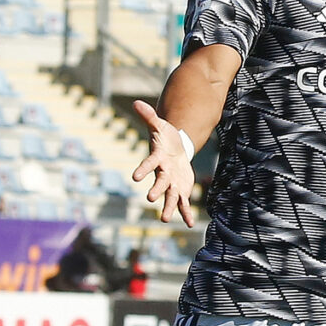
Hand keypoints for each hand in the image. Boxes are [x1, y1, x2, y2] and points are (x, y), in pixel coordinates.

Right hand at [131, 100, 195, 226]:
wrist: (175, 150)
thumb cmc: (166, 139)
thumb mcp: (160, 126)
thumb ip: (149, 116)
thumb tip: (136, 102)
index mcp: (158, 159)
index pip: (149, 164)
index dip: (142, 169)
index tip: (135, 176)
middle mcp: (163, 174)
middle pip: (160, 182)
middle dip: (156, 190)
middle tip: (150, 199)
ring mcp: (172, 183)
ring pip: (170, 196)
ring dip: (169, 207)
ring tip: (166, 219)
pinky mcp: (181, 189)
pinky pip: (184, 203)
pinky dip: (186, 213)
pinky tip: (190, 223)